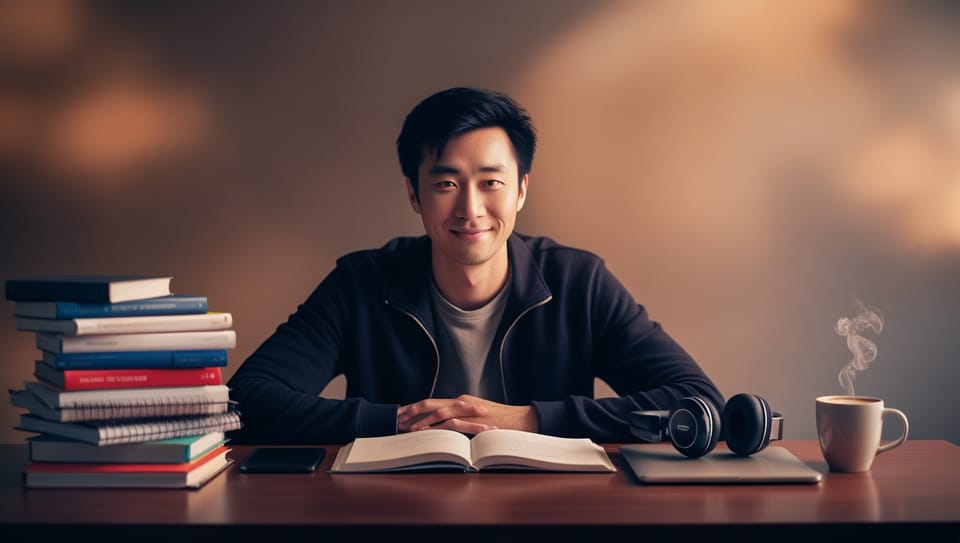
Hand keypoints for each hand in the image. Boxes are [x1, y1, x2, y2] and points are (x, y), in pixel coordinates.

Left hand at [397, 394, 537, 434]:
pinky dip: (437, 427)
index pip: (433, 402)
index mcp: (461, 401)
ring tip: (408, 427)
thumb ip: (463, 421)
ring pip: (438, 411)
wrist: (522, 420)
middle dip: (412, 411)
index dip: (416, 408)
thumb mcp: (477, 419)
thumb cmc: (502, 421)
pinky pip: (452, 422)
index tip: (402, 414)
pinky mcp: (474, 419)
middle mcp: (461, 402)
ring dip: (421, 420)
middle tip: (398, 419)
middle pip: (430, 403)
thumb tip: (448, 430)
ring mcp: (467, 409)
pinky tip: (428, 433)